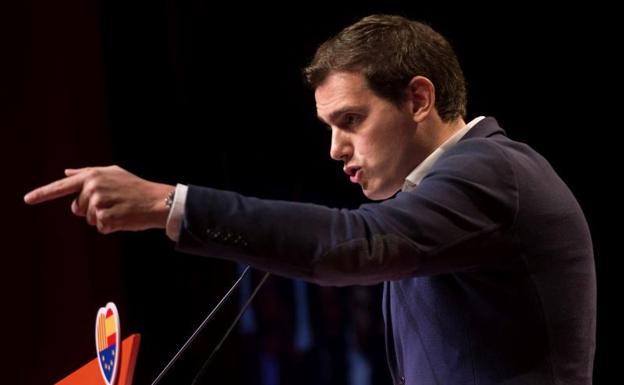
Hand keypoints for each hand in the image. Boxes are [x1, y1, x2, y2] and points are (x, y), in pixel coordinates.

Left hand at [24, 165, 174, 233]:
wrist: (157, 201)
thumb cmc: (136, 187)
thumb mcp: (113, 173)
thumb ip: (87, 173)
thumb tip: (66, 172)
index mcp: (92, 175)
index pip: (62, 186)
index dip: (42, 194)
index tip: (27, 199)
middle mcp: (92, 187)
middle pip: (78, 208)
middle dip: (91, 210)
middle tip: (113, 204)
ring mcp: (99, 203)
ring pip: (89, 219)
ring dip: (103, 219)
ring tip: (121, 209)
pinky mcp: (106, 217)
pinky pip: (100, 227)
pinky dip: (111, 226)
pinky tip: (124, 218)